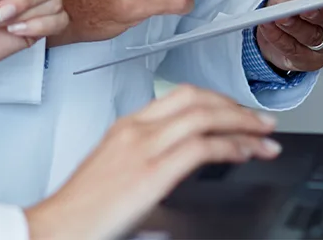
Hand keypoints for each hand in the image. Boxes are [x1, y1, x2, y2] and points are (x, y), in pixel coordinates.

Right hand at [25, 85, 279, 239]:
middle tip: (260, 120)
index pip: (179, 96)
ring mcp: (142, 146)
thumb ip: (146, 159)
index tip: (237, 113)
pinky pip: (200, 147)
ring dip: (240, 123)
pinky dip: (229, 146)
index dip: (216, 100)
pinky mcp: (151, 172)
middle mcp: (135, 128)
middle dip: (234, 106)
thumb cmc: (85, 209)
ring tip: (263, 136)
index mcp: (126, 126)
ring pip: (202, 116)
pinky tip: (244, 153)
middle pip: (194, 98)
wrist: (59, 226)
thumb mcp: (117, 171)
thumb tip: (180, 162)